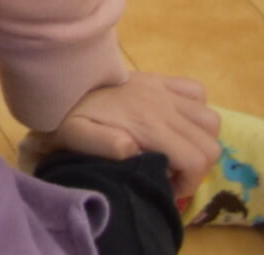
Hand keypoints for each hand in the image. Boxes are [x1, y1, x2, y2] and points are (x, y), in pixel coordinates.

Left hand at [33, 73, 222, 204]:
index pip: (197, 160)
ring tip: (174, 148)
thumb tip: (133, 149)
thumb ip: (105, 145)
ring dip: (199, 138)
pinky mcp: (156, 79)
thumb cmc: (65, 116)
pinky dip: (194, 109)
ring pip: (209, 118)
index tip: (167, 185)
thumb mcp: (76, 136)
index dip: (189, 182)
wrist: (54, 78)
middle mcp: (162, 105)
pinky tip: (173, 120)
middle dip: (197, 166)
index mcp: (146, 124)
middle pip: (209, 143)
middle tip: (170, 170)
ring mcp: (161, 89)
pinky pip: (195, 90)